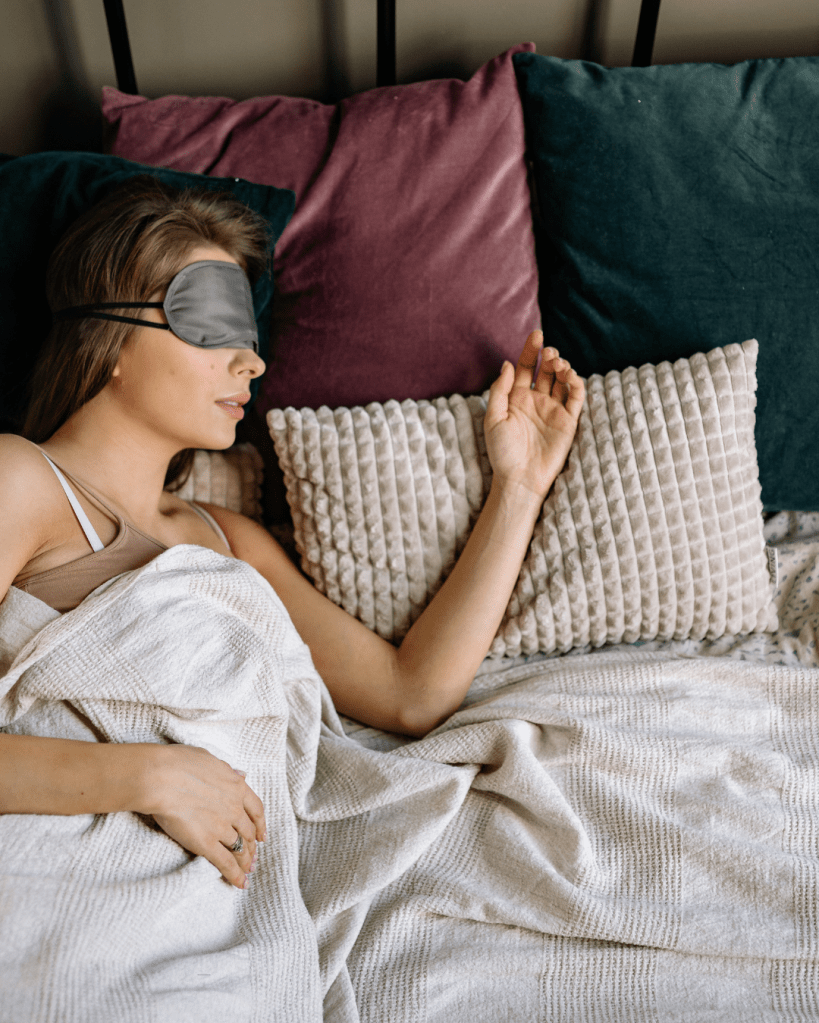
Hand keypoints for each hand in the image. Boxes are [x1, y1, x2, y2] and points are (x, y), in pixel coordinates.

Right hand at [141, 744, 265, 888]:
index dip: (260, 823)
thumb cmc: (179, 763)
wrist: (162, 778)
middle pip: (248, 831)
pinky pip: (226, 863)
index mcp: (236, 787)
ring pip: (240, 848)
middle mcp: (234, 808)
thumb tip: (241, 775)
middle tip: (253, 857)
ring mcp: (222, 827)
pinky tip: (240, 884)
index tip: (261, 834)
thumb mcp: (211, 760)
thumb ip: (227, 771)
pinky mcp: (206, 843)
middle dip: (252, 846)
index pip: (256, 809)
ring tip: (248, 871)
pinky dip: (235, 875)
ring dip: (245, 862)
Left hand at [484, 330, 584, 498]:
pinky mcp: (568, 421)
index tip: (536, 334)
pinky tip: (569, 376)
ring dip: (562, 367)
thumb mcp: (493, 418)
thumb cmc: (502, 452)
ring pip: (562, 380)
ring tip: (558, 364)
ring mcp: (553, 410)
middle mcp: (536, 400)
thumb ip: (499, 390)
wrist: (519, 478)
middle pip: (546, 370)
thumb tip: (507, 364)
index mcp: (517, 398)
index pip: (526, 367)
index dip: (531, 350)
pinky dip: (576, 383)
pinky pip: (576, 397)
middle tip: (550, 352)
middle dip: (550, 356)